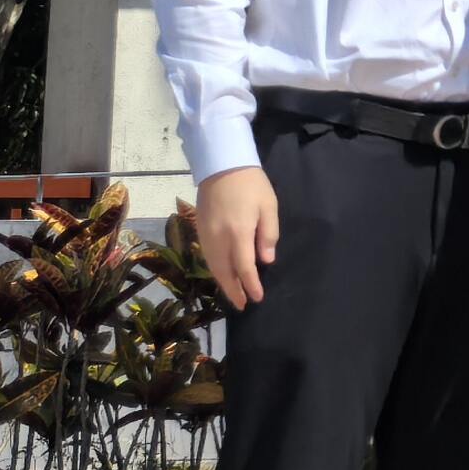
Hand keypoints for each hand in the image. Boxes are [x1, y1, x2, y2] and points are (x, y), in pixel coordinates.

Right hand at [192, 166, 278, 308]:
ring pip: (213, 266)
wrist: (221, 165)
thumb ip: (268, 235)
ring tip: (233, 294)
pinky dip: (214, 269)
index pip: (244, 268)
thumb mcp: (269, 207)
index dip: (251, 285)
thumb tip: (265, 261)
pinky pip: (207, 257)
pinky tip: (222, 273)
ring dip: (222, 282)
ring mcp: (206, 234)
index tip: (257, 298)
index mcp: (239, 233)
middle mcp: (219, 238)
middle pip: (224, 272)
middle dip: (233, 291)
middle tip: (242, 305)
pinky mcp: (199, 229)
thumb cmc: (251, 185)